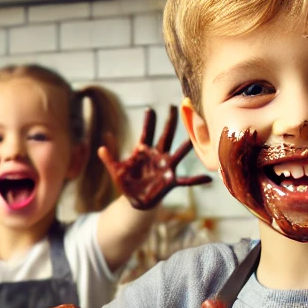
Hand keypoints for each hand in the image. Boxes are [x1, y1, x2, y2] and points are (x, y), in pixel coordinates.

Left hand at [97, 106, 212, 209]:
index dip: (149, 122)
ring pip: (179, 153)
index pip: (147, 134)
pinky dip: (197, 180)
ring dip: (187, 145)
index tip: (150, 109)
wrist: (135, 201)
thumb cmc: (126, 183)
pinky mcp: (171, 181)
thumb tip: (99, 148)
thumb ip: (109, 159)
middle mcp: (158, 156)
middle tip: (176, 105)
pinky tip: (208, 179)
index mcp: (144, 152)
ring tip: (198, 135)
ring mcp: (166, 167)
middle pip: (166, 136)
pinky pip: (186, 181)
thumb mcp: (115, 171)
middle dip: (171, 122)